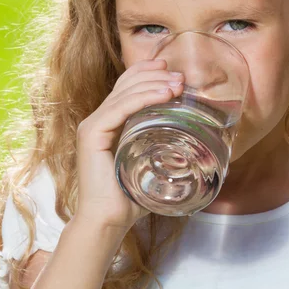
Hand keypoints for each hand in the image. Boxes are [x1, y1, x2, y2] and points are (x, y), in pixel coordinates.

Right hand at [75, 58, 183, 233]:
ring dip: (155, 84)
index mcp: (108, 124)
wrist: (109, 219)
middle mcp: (97, 120)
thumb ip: (163, 150)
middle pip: (126, 85)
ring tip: (179, 84)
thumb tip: (196, 144)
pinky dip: (144, 98)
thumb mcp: (150, 164)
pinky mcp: (92, 134)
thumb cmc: (130, 197)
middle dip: (156, 75)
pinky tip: (165, 95)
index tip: (170, 69)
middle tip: (181, 77)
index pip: (125, 88)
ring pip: (125, 93)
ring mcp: (92, 126)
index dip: (146, 72)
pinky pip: (120, 108)